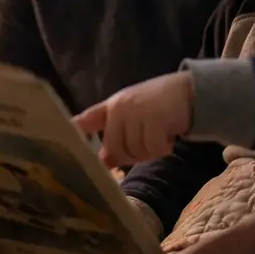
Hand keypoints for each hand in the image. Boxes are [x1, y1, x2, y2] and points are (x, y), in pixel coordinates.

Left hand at [74, 71, 194, 168]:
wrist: (189, 91)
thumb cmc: (159, 105)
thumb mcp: (134, 114)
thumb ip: (117, 135)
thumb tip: (104, 162)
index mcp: (112, 106)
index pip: (88, 119)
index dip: (75, 132)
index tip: (66, 146)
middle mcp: (120, 108)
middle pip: (114, 148)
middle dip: (130, 155)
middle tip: (148, 146)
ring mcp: (136, 112)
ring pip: (135, 151)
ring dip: (150, 152)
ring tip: (159, 137)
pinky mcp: (154, 119)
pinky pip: (153, 148)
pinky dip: (163, 148)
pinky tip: (168, 137)